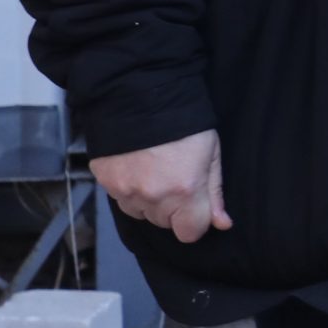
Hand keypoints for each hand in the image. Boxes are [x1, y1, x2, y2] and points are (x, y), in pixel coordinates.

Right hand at [91, 130, 230, 244]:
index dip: (195, 219)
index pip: (190, 233)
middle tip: (173, 177)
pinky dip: (129, 190)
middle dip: (172, 208)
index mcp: (185, 191)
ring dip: (148, 201)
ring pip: (141, 214)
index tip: (195, 203)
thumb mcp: (210, 153)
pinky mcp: (105, 182)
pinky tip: (135, 166)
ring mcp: (126, 191)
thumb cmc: (185, 122)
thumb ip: (215, 193)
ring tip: (153, 171)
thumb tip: (221, 224)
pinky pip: (121, 200)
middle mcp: (153, 197)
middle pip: (165, 223)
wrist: (140, 94)